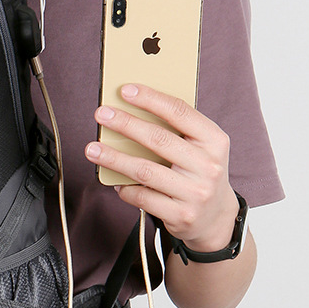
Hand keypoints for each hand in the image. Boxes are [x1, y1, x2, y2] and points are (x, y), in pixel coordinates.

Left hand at [85, 83, 239, 252]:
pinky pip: (143, 197)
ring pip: (145, 171)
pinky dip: (125, 188)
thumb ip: (177, 130)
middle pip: (159, 140)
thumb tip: (131, 110)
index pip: (180, 112)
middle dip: (125, 124)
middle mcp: (209, 166)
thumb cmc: (199, 173)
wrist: (216, 217)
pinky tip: (115, 181)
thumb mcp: (201, 148)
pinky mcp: (181, 215)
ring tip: (93, 149)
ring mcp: (195, 193)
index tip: (125, 90)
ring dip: (114, 158)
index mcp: (215, 141)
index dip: (151, 99)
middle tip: (101, 114)